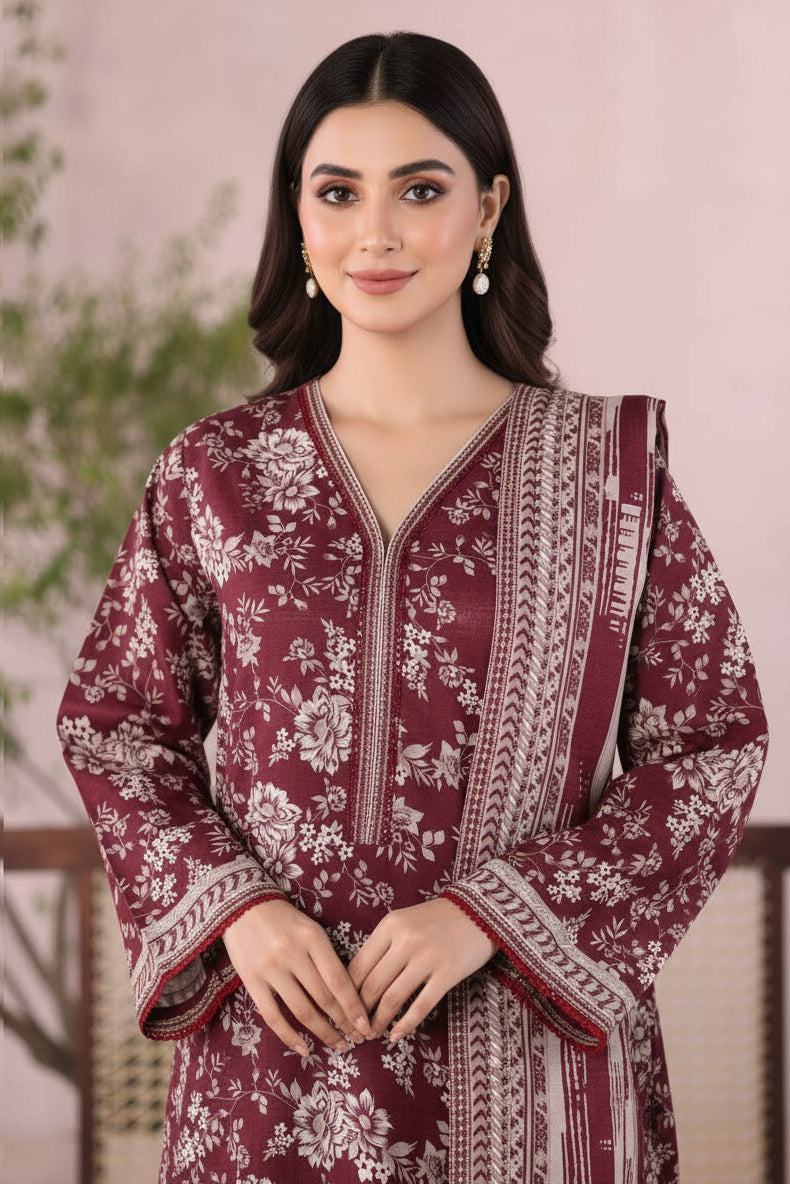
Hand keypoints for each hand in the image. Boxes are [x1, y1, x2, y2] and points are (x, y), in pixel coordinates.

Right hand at [222, 899, 370, 1055]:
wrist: (242, 906)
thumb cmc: (284, 919)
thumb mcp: (310, 929)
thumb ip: (326, 957)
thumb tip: (349, 995)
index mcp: (313, 937)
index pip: (339, 979)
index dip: (354, 1006)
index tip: (366, 1025)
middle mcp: (293, 953)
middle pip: (324, 997)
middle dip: (344, 1022)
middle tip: (358, 1039)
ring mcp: (271, 968)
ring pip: (302, 1010)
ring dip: (323, 1032)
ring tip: (338, 1044)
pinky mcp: (251, 980)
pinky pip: (273, 1016)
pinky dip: (289, 1037)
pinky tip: (304, 1049)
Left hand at [347, 898, 496, 1042]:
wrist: (480, 911)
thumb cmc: (437, 919)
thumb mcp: (404, 921)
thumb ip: (382, 945)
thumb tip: (357, 981)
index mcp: (390, 925)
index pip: (358, 965)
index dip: (346, 993)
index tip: (341, 1010)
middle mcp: (405, 940)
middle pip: (372, 985)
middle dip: (359, 1012)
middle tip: (355, 1029)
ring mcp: (427, 958)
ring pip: (392, 998)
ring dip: (379, 1022)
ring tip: (372, 1035)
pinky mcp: (447, 974)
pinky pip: (421, 1005)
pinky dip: (406, 1024)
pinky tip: (396, 1036)